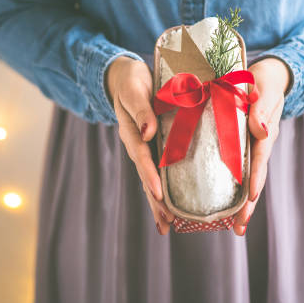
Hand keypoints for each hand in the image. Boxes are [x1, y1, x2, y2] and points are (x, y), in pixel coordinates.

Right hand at [105, 56, 175, 234]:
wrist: (128, 77)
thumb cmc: (132, 81)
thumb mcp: (134, 90)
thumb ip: (140, 109)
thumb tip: (148, 132)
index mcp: (132, 131)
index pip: (141, 156)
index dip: (149, 174)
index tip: (158, 194)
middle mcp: (139, 144)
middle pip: (146, 176)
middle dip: (155, 200)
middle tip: (166, 222)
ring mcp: (147, 148)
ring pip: (154, 178)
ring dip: (160, 202)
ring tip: (168, 225)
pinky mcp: (156, 146)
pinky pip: (162, 169)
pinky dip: (167, 188)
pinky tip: (175, 205)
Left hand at [232, 57, 290, 235]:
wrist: (266, 75)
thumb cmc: (266, 80)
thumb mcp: (265, 89)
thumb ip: (263, 108)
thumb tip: (262, 131)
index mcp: (265, 132)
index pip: (260, 159)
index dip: (255, 178)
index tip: (250, 197)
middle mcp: (259, 145)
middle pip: (254, 178)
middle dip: (248, 204)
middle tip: (239, 229)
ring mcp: (250, 148)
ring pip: (245, 179)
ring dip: (240, 203)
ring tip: (233, 227)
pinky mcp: (240, 146)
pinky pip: (235, 169)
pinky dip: (230, 187)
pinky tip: (220, 203)